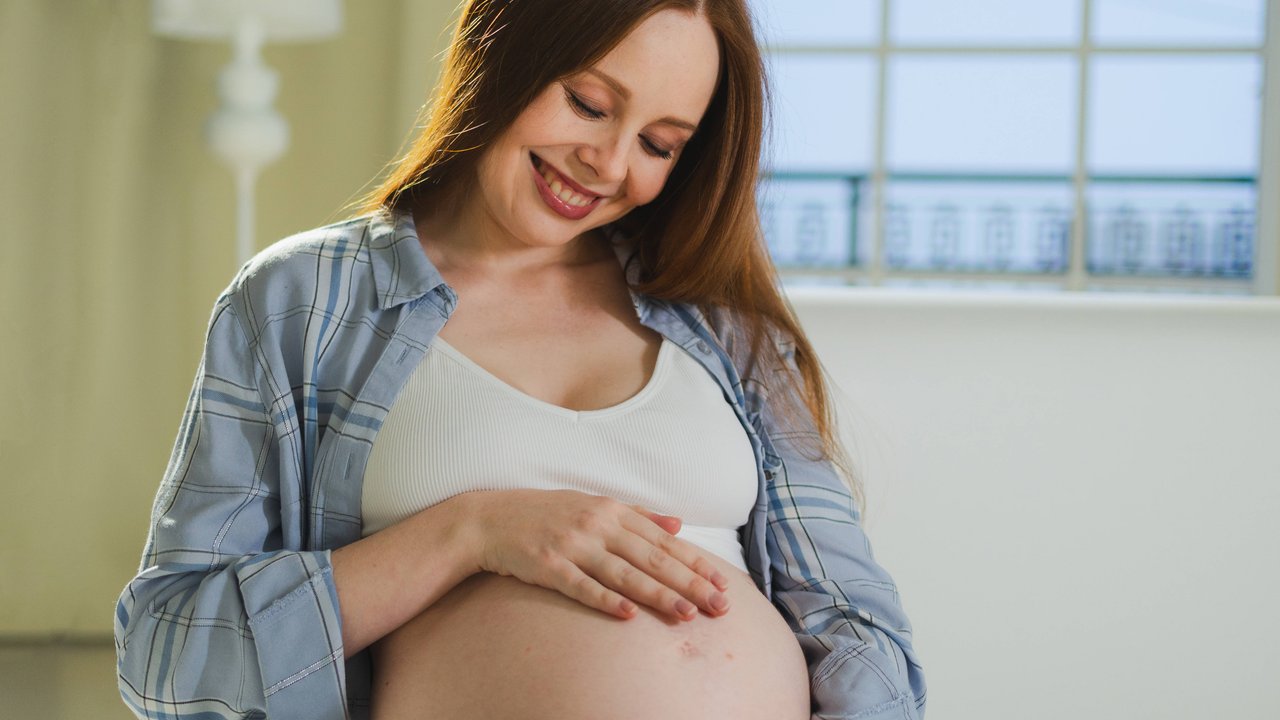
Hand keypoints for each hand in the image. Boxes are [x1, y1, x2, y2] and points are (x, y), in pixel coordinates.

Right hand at [463, 489, 731, 621]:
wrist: (489, 520)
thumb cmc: (546, 514)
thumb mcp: (594, 505)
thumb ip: (637, 515)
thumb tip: (677, 524)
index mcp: (611, 510)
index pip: (663, 540)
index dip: (694, 562)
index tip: (721, 582)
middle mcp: (597, 525)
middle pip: (651, 558)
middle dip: (688, 582)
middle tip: (718, 605)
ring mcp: (572, 545)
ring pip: (624, 573)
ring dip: (657, 594)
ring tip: (686, 614)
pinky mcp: (548, 565)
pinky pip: (581, 585)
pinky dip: (605, 599)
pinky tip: (628, 615)